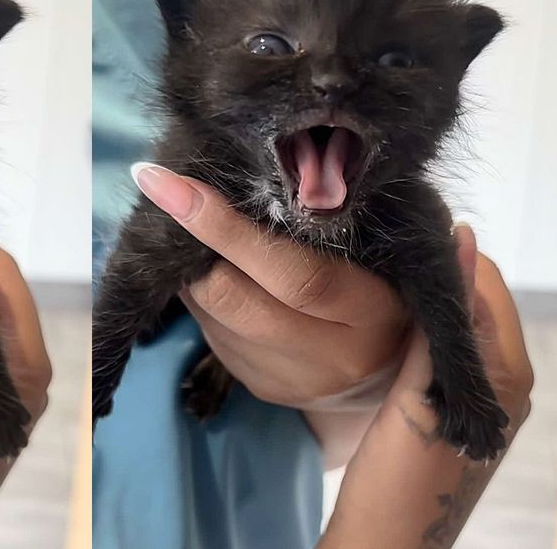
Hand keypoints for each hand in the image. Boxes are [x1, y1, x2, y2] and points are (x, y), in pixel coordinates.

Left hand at [131, 163, 407, 412]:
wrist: (391, 368)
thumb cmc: (388, 280)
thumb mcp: (381, 248)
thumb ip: (333, 217)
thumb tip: (263, 171)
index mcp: (371, 311)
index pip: (294, 273)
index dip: (227, 228)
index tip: (171, 185)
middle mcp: (328, 355)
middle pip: (233, 298)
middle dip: (190, 245)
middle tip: (165, 193)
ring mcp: (288, 377)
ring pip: (210, 314)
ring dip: (188, 267)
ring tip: (188, 224)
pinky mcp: (258, 385)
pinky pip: (208, 330)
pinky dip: (198, 292)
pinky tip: (210, 267)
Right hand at [319, 226, 532, 547]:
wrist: (387, 541)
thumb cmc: (399, 477)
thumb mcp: (417, 395)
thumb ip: (441, 325)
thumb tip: (461, 246)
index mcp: (506, 375)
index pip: (488, 287)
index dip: (452, 255)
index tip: (406, 233)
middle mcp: (506, 382)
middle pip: (480, 303)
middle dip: (442, 275)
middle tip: (390, 254)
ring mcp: (484, 397)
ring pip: (463, 326)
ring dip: (432, 301)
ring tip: (387, 279)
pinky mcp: (459, 408)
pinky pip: (452, 350)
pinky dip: (428, 329)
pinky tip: (394, 321)